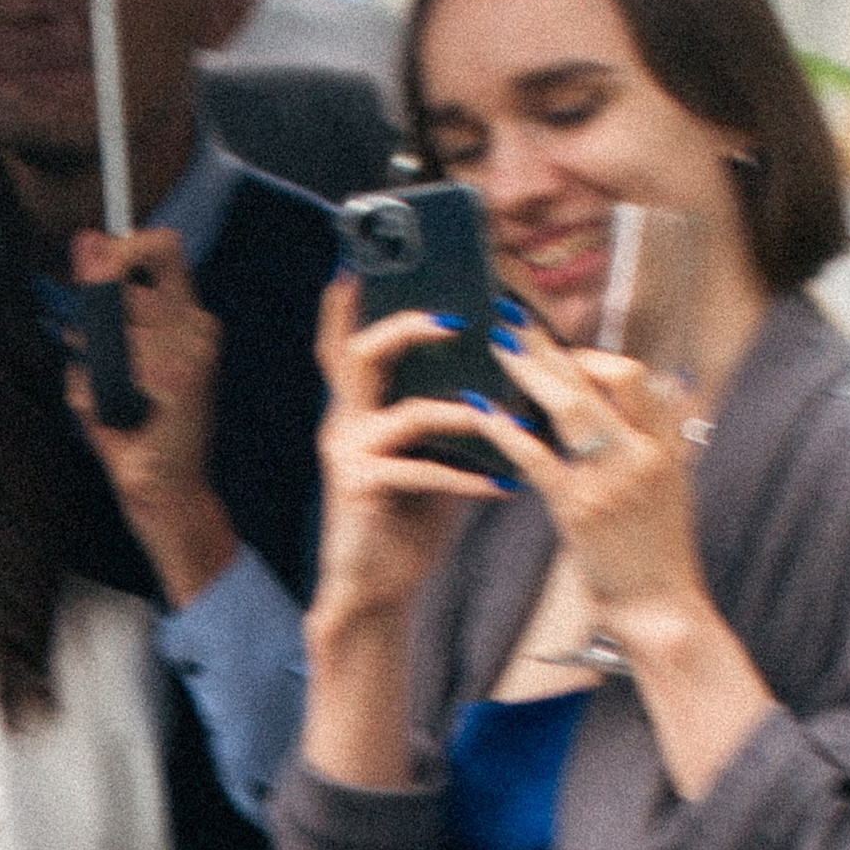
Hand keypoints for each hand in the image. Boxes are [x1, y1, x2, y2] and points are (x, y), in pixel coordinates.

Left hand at [62, 229, 237, 605]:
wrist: (163, 488)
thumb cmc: (135, 425)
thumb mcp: (111, 353)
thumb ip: (101, 297)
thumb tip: (85, 238)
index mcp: (187, 314)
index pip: (164, 248)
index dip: (125, 244)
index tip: (94, 260)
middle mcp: (199, 326)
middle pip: (130, 289)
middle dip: (93, 314)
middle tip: (85, 345)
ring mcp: (196, 353)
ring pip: (119, 329)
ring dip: (93, 358)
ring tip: (105, 390)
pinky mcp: (184, 382)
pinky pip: (121, 365)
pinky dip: (99, 391)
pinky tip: (118, 415)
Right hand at [308, 275, 511, 633]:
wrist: (376, 588)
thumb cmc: (408, 520)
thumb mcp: (429, 455)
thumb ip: (448, 412)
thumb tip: (506, 372)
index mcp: (358, 408)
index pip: (342, 343)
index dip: (346, 302)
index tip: (362, 261)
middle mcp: (344, 423)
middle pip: (357, 354)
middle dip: (406, 327)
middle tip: (455, 320)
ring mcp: (349, 456)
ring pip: (405, 413)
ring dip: (462, 413)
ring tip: (503, 417)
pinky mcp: (361, 491)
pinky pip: (421, 472)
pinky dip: (467, 479)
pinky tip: (503, 488)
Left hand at [470, 321, 709, 634]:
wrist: (658, 606)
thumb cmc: (653, 550)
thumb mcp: (664, 487)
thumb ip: (642, 443)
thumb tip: (621, 403)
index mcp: (668, 445)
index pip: (635, 377)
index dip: (591, 355)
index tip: (557, 348)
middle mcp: (646, 454)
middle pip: (603, 377)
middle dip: (553, 346)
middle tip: (513, 321)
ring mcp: (615, 479)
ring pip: (573, 406)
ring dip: (530, 370)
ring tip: (498, 347)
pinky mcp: (581, 509)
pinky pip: (538, 457)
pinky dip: (506, 430)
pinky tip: (480, 411)